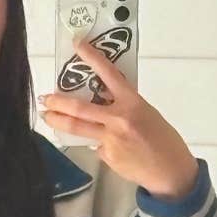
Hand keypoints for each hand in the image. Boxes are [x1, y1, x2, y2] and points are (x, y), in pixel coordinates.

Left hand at [39, 39, 199, 199]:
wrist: (171, 171)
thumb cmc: (162, 139)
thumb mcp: (145, 113)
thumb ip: (122, 107)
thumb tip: (99, 106)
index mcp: (133, 103)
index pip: (109, 73)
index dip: (91, 57)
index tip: (77, 44)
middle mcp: (119, 119)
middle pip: (79, 108)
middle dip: (57, 102)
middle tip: (45, 97)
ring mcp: (110, 140)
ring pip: (77, 128)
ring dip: (57, 121)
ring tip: (47, 116)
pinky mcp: (106, 156)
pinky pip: (95, 145)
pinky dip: (97, 143)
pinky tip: (111, 148)